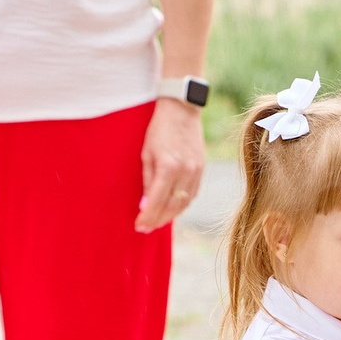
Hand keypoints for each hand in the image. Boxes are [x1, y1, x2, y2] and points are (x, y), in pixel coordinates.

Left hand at [137, 98, 205, 231]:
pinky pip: (192, 194)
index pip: (156, 201)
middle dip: (157, 220)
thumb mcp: (146, 154)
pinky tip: (172, 209)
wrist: (182, 110)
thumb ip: (147, 181)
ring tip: (157, 222)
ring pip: (184, 203)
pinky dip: (182, 205)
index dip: (147, 217)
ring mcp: (196, 172)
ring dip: (170, 215)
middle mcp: (185, 172)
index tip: (139, 226)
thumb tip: (145, 205)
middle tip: (145, 229)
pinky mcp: (202, 169)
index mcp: (168, 167)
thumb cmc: (159, 130)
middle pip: (171, 206)